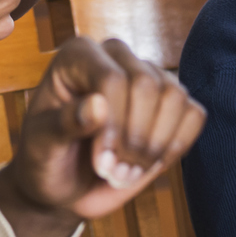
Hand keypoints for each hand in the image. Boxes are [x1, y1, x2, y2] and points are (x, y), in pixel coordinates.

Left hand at [0, 37, 206, 236]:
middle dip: (135, 139)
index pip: (112, 79)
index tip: (101, 163)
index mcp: (78, 55)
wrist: (64, 181)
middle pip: (147, 85)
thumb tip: (98, 105)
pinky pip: (194, 114)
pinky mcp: (170, 102)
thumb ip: (63, 124)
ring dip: (155, 146)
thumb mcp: (41, 145)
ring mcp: (147, 75)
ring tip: (128, 170)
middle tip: (114, 171)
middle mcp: (115, 55)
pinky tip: (150, 163)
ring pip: (175, 96)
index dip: (114, 127)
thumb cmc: (45, 158)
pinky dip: (176, 146)